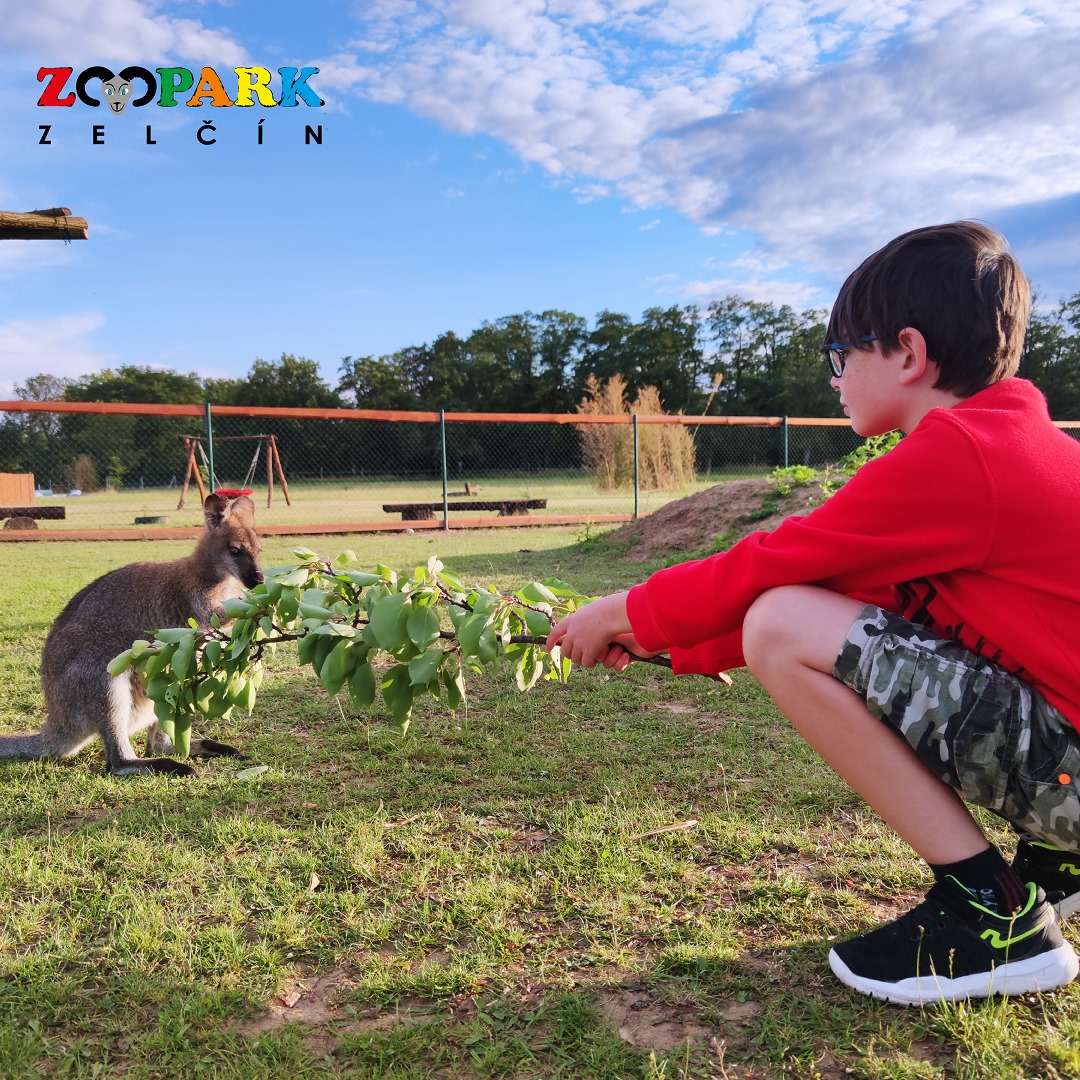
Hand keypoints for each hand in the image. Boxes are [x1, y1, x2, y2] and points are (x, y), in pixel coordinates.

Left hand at [546, 592, 664, 669]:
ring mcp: (579, 642)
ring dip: (581, 660)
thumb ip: (581, 620)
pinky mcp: (589, 650)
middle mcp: (572, 633)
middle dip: (570, 655)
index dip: (550, 642)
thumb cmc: (605, 610)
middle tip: (579, 655)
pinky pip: (585, 662)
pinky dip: (589, 663)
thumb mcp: (587, 611)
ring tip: (588, 659)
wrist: (612, 614)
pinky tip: (594, 661)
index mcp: (570, 621)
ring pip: (575, 658)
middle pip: (565, 651)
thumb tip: (582, 624)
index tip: (548, 649)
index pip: (554, 633)